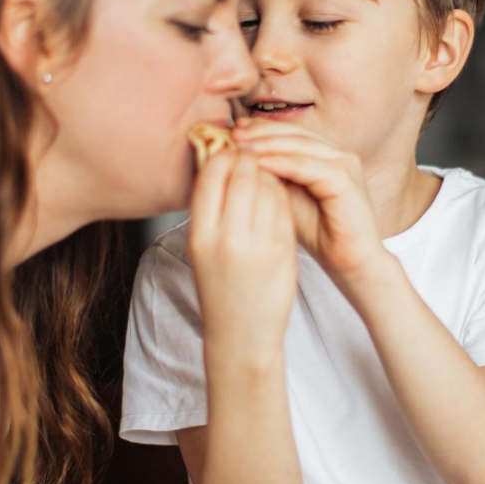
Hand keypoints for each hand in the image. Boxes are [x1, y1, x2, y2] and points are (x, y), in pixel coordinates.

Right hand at [188, 149, 296, 360]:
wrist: (242, 332)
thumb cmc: (220, 286)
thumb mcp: (202, 248)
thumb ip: (210, 209)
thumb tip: (219, 161)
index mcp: (200, 235)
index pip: (212, 174)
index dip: (223, 155)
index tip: (229, 151)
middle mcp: (227, 238)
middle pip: (242, 174)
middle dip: (249, 158)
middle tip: (252, 154)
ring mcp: (258, 244)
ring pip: (268, 186)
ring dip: (268, 173)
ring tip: (264, 175)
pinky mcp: (283, 250)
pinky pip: (285, 205)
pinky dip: (282, 192)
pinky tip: (278, 195)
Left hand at [232, 119, 387, 289]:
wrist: (348, 261)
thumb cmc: (317, 233)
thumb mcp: (285, 198)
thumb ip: (269, 176)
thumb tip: (237, 158)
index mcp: (324, 154)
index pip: (289, 131)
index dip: (259, 128)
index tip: (230, 131)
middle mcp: (337, 154)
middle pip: (293, 132)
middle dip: (260, 132)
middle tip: (231, 135)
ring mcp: (345, 164)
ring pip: (299, 145)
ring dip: (267, 144)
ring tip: (239, 147)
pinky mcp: (346, 181)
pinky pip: (308, 166)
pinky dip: (282, 163)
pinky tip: (258, 164)